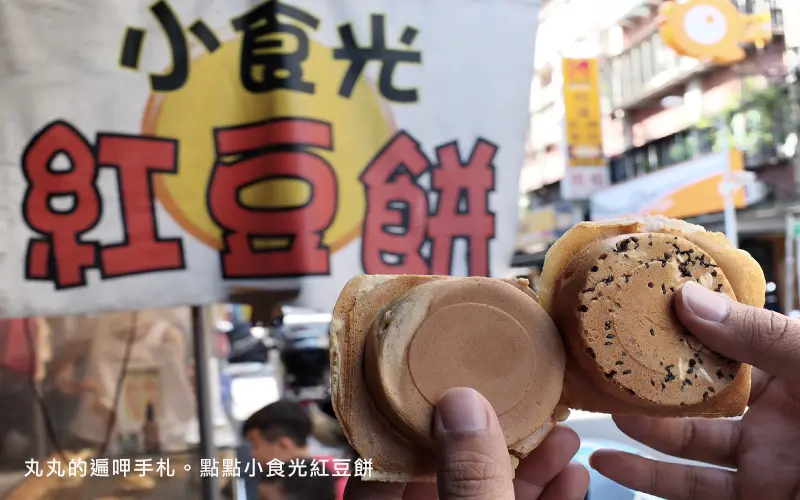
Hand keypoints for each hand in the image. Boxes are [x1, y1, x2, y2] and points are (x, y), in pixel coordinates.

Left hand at [345, 387, 588, 499]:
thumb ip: (468, 480)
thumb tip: (461, 403)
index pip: (382, 464)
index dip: (409, 419)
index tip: (443, 381)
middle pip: (449, 472)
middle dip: (493, 436)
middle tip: (523, 398)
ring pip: (489, 494)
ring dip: (531, 467)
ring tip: (563, 434)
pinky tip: (572, 476)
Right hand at [591, 281, 799, 498]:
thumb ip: (761, 335)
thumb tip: (687, 298)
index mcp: (794, 370)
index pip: (724, 339)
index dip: (680, 325)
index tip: (635, 308)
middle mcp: (773, 415)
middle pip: (695, 394)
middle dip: (649, 381)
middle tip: (603, 365)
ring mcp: (761, 462)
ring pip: (685, 444)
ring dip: (639, 429)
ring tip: (598, 411)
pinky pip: (691, 491)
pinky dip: (646, 478)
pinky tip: (610, 462)